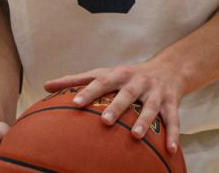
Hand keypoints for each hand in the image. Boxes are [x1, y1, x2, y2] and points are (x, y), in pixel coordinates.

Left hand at [43, 61, 184, 154]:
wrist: (169, 69)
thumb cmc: (127, 76)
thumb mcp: (104, 73)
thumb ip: (76, 80)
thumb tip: (45, 85)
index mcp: (119, 74)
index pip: (101, 81)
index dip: (89, 91)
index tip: (75, 103)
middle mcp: (138, 81)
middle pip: (127, 93)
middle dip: (117, 106)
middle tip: (105, 121)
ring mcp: (156, 92)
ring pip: (150, 107)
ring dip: (144, 121)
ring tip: (135, 136)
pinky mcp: (172, 103)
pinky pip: (173, 119)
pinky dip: (173, 134)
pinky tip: (171, 150)